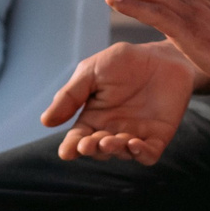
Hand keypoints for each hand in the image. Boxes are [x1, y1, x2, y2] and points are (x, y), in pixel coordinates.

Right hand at [41, 41, 196, 163]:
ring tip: (111, 140)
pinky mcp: (157, 137)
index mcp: (93, 118)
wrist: (164, 56)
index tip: (67, 151)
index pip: (77, 139)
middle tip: (92, 142)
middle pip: (97, 151)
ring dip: (114, 150)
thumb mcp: (92, 71)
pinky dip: (141, 154)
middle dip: (92, 149)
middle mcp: (111, 131)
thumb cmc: (125, 62)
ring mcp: (134, 135)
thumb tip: (45, 122)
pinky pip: (148, 154)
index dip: (71, 148)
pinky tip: (134, 143)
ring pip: (121, 154)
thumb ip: (70, 95)